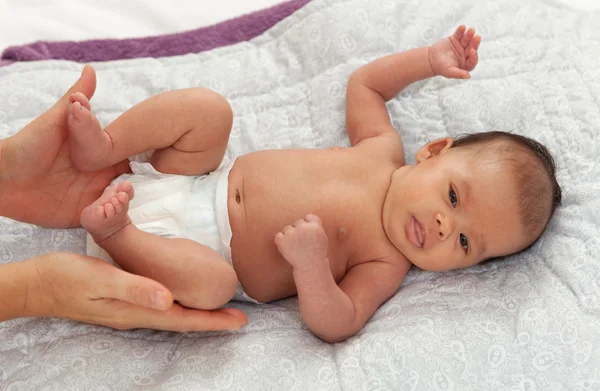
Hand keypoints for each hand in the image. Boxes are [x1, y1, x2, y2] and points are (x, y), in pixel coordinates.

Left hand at [0, 65, 129, 227]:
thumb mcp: (55, 120)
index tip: (145, 160)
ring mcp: (92, 196)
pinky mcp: (84, 216)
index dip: (139, 158)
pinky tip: (107, 212)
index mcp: (98, 153)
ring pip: (120, 202)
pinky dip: (111, 218)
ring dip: (123, 202)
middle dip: (134, 185)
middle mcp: (99, 175)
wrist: (0, 180)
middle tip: (127, 185)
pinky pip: (106, 221)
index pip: (128, 156)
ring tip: (115, 198)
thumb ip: (76, 98)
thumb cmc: (25, 147)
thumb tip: (90, 68)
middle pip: (129, 181)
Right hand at [25, 252, 246, 330]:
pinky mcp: (123, 301)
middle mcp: (137, 315)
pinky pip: (161, 308)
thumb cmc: (69, 278)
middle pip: (183, 321)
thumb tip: (169, 301)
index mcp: (137, 311)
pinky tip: (183, 299)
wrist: (39, 283)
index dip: (213, 322)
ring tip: (220, 310)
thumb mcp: (103, 280)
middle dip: (213, 321)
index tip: (241, 321)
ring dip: (199, 315)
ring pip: (174, 316)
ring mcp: (129, 310)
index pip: (184, 320)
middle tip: (240, 318)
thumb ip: (136, 289)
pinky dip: (180, 307)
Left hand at [274, 214, 328, 267]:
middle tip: (301, 243)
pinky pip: (278, 236)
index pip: (308, 217)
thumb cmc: (317, 254)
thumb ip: (316, 227)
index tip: (307, 232)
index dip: (307, 223)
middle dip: (298, 230)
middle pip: (297, 222)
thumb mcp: (323, 238)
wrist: (309, 266)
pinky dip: (281, 242)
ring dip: (289, 236)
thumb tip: (307, 218)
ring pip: (287, 229)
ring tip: (295, 247)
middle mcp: (303, 227)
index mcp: (315, 226)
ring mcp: (292, 233)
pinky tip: (288, 248)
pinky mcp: (282, 240)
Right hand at [429, 25, 480, 78]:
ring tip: (471, 30)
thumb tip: (468, 76)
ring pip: (467, 40)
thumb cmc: (441, 68)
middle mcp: (466, 54)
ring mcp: (461, 46)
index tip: (472, 51)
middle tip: (477, 37)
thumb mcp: (450, 72)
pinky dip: (461, 30)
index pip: (472, 60)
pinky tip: (462, 27)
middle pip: (472, 48)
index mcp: (466, 63)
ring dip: (469, 35)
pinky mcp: (456, 39)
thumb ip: (459, 74)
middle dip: (474, 43)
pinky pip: (459, 34)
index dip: (474, 56)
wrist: (431, 59)